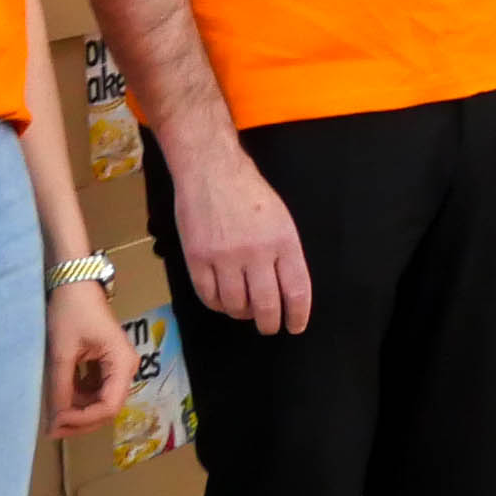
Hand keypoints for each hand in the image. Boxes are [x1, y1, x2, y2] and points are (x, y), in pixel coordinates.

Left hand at [47, 277, 137, 436]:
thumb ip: (60, 388)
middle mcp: (126, 368)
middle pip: (107, 407)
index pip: (108, 406)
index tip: (57, 422)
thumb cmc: (70, 312)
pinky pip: (95, 390)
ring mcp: (116, 366)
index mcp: (122, 364)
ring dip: (78, 411)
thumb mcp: (62, 352)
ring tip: (53, 416)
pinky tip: (60, 399)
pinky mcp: (105, 364)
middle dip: (81, 421)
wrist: (73, 283)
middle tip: (52, 428)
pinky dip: (77, 398)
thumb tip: (55, 421)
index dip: (84, 420)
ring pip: (100, 401)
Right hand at [174, 143, 315, 335]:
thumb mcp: (281, 219)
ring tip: (244, 310)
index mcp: (283, 241)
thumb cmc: (249, 192)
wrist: (211, 170)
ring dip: (242, 314)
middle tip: (269, 326)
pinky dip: (218, 305)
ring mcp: (224, 257)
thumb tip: (287, 292)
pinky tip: (223, 301)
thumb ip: (285, 254)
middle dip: (270, 324)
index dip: (298, 315)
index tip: (295, 325)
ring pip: (236, 306)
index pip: (297, 291)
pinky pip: (209, 296)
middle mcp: (256, 252)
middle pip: (266, 306)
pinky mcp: (197, 258)